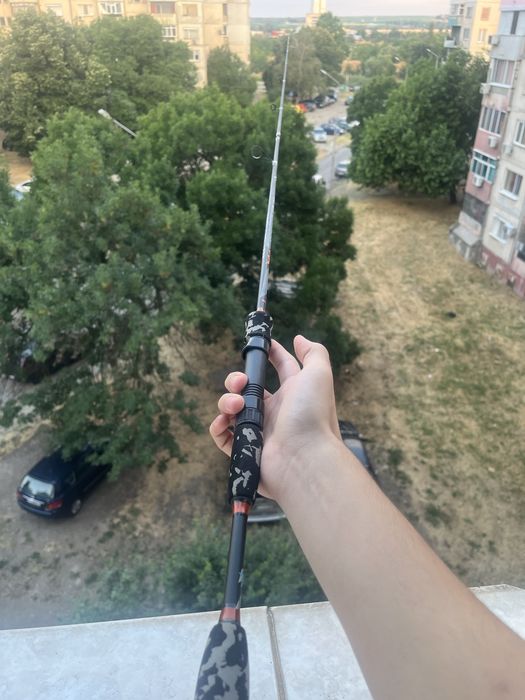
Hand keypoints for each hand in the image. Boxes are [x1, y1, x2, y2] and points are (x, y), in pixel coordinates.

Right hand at [210, 335, 340, 501]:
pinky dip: (218, 426)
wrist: (304, 459)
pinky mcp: (245, 450)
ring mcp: (260, 431)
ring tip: (235, 406)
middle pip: (249, 388)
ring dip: (226, 401)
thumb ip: (313, 353)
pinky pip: (223, 436)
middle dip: (237, 379)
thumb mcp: (319, 375)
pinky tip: (223, 421)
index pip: (282, 368)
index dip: (271, 354)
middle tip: (240, 382)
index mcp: (294, 393)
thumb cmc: (313, 415)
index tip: (259, 344)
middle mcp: (277, 411)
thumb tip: (299, 339)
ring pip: (232, 409)